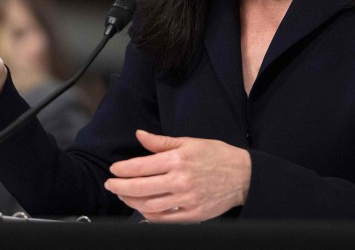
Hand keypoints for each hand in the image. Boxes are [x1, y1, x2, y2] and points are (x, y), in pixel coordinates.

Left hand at [104, 129, 250, 222]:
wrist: (243, 175)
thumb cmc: (216, 155)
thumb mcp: (189, 142)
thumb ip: (161, 142)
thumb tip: (140, 135)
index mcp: (178, 160)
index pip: (141, 166)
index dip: (123, 169)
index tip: (114, 169)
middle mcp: (180, 181)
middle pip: (141, 187)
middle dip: (120, 187)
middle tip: (110, 184)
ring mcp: (186, 200)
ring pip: (149, 206)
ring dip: (132, 201)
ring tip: (124, 195)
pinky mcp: (193, 215)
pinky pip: (164, 219)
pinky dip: (149, 215)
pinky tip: (143, 208)